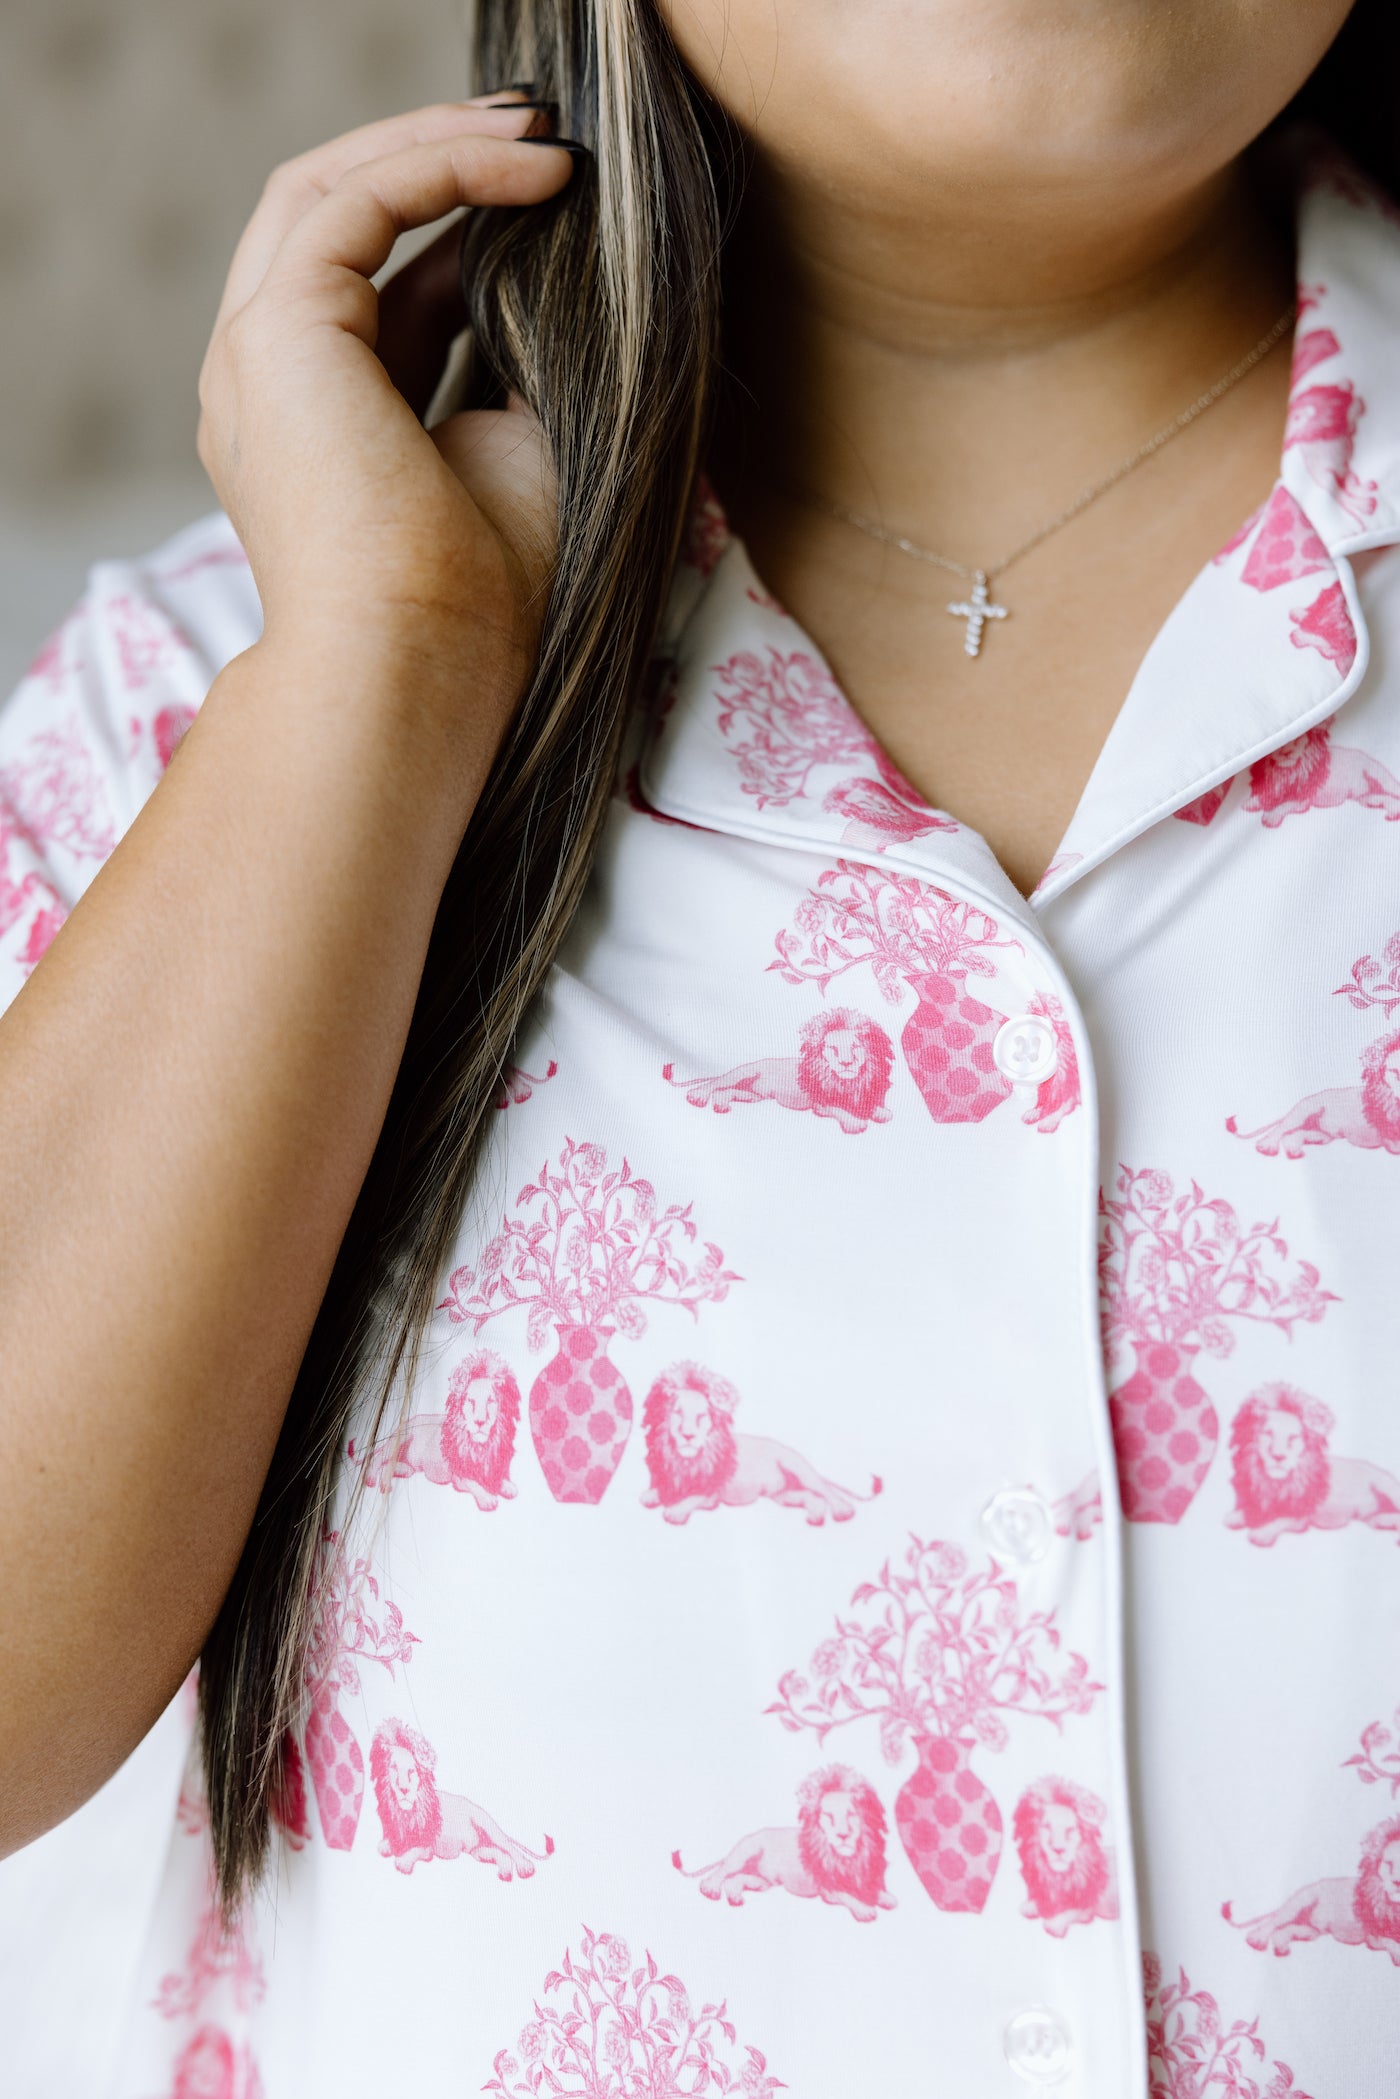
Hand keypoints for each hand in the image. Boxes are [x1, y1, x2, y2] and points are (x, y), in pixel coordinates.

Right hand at [196, 95, 576, 701]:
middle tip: (542, 138)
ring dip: (436, 145)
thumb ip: (506, 367)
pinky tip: (534, 169)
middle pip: (332, 219)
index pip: (376, 291)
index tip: (551, 202)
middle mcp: (267, 386)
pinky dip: (443, 166)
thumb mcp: (509, 457)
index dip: (459, 233)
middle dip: (435, 161)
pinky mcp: (276, 334)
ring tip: (544, 136)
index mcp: (316, 426)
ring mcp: (255, 356)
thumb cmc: (478, 603)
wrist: (421, 666)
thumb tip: (555, 281)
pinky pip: (354, 200)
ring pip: (326, 190)